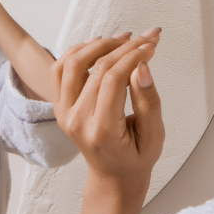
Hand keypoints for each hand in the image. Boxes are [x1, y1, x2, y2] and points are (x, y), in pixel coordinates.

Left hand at [51, 29, 163, 201]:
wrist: (113, 175)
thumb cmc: (136, 157)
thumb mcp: (154, 135)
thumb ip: (148, 102)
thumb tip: (142, 67)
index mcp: (100, 130)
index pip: (114, 80)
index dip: (134, 56)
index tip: (152, 46)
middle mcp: (76, 120)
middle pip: (97, 68)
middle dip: (125, 47)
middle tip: (146, 38)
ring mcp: (64, 112)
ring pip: (73, 63)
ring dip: (100, 44)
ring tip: (123, 38)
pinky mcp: (60, 105)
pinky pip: (60, 68)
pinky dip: (78, 51)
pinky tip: (100, 45)